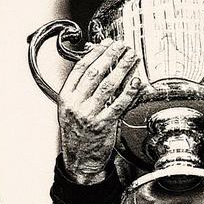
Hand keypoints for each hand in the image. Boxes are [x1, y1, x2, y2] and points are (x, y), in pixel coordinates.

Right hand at [58, 38, 143, 183]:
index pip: (81, 69)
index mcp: (66, 97)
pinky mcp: (104, 125)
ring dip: (123, 69)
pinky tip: (136, 81)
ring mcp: (89, 115)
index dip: (95, 53)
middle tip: (123, 46)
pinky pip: (119, 104)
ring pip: (108, 86)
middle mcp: (76, 104)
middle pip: (95, 73)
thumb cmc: (78, 132)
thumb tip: (97, 66)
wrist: (79, 160)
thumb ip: (81, 89)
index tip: (106, 43)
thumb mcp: (72, 109)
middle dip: (111, 56)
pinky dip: (129, 91)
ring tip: (132, 58)